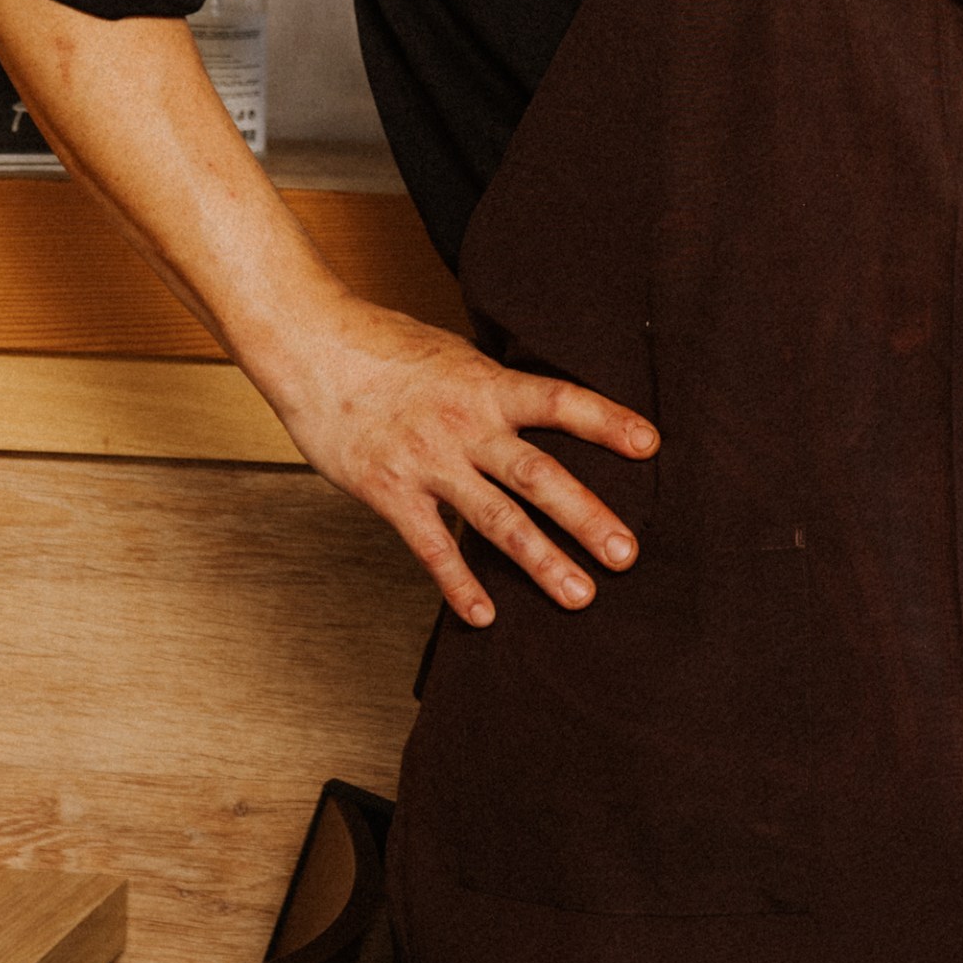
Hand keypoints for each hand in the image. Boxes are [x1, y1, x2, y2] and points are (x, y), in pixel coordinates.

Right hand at [255, 295, 659, 627]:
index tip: (652, 445)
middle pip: (538, 474)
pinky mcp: (390, 492)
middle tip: (628, 555)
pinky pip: (432, 546)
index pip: (559, 401)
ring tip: (580, 596)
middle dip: (586, 517)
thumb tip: (538, 408)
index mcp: (486, 384)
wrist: (310, 346)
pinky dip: (459, 584)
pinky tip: (485, 616)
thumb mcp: (452, 354)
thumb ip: (494, 387)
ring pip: (495, 519)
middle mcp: (465, 425)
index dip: (606, 421)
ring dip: (541, 560)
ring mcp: (428, 462)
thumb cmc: (381, 346)